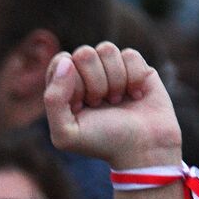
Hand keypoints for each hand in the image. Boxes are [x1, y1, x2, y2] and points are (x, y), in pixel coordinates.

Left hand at [44, 42, 181, 170]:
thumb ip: (53, 99)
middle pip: (84, 53)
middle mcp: (87, 74)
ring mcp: (111, 68)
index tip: (81, 106)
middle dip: (95, 83)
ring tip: (117, 101)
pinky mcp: (136, 66)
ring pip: (107, 49)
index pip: (60, 62)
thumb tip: (66, 61)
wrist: (145, 148)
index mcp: (65, 87)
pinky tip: (135, 95)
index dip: (72, 82)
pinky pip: (130, 54)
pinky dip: (134, 77)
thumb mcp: (66, 133)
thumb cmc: (103, 142)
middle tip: (101, 104)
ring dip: (115, 80)